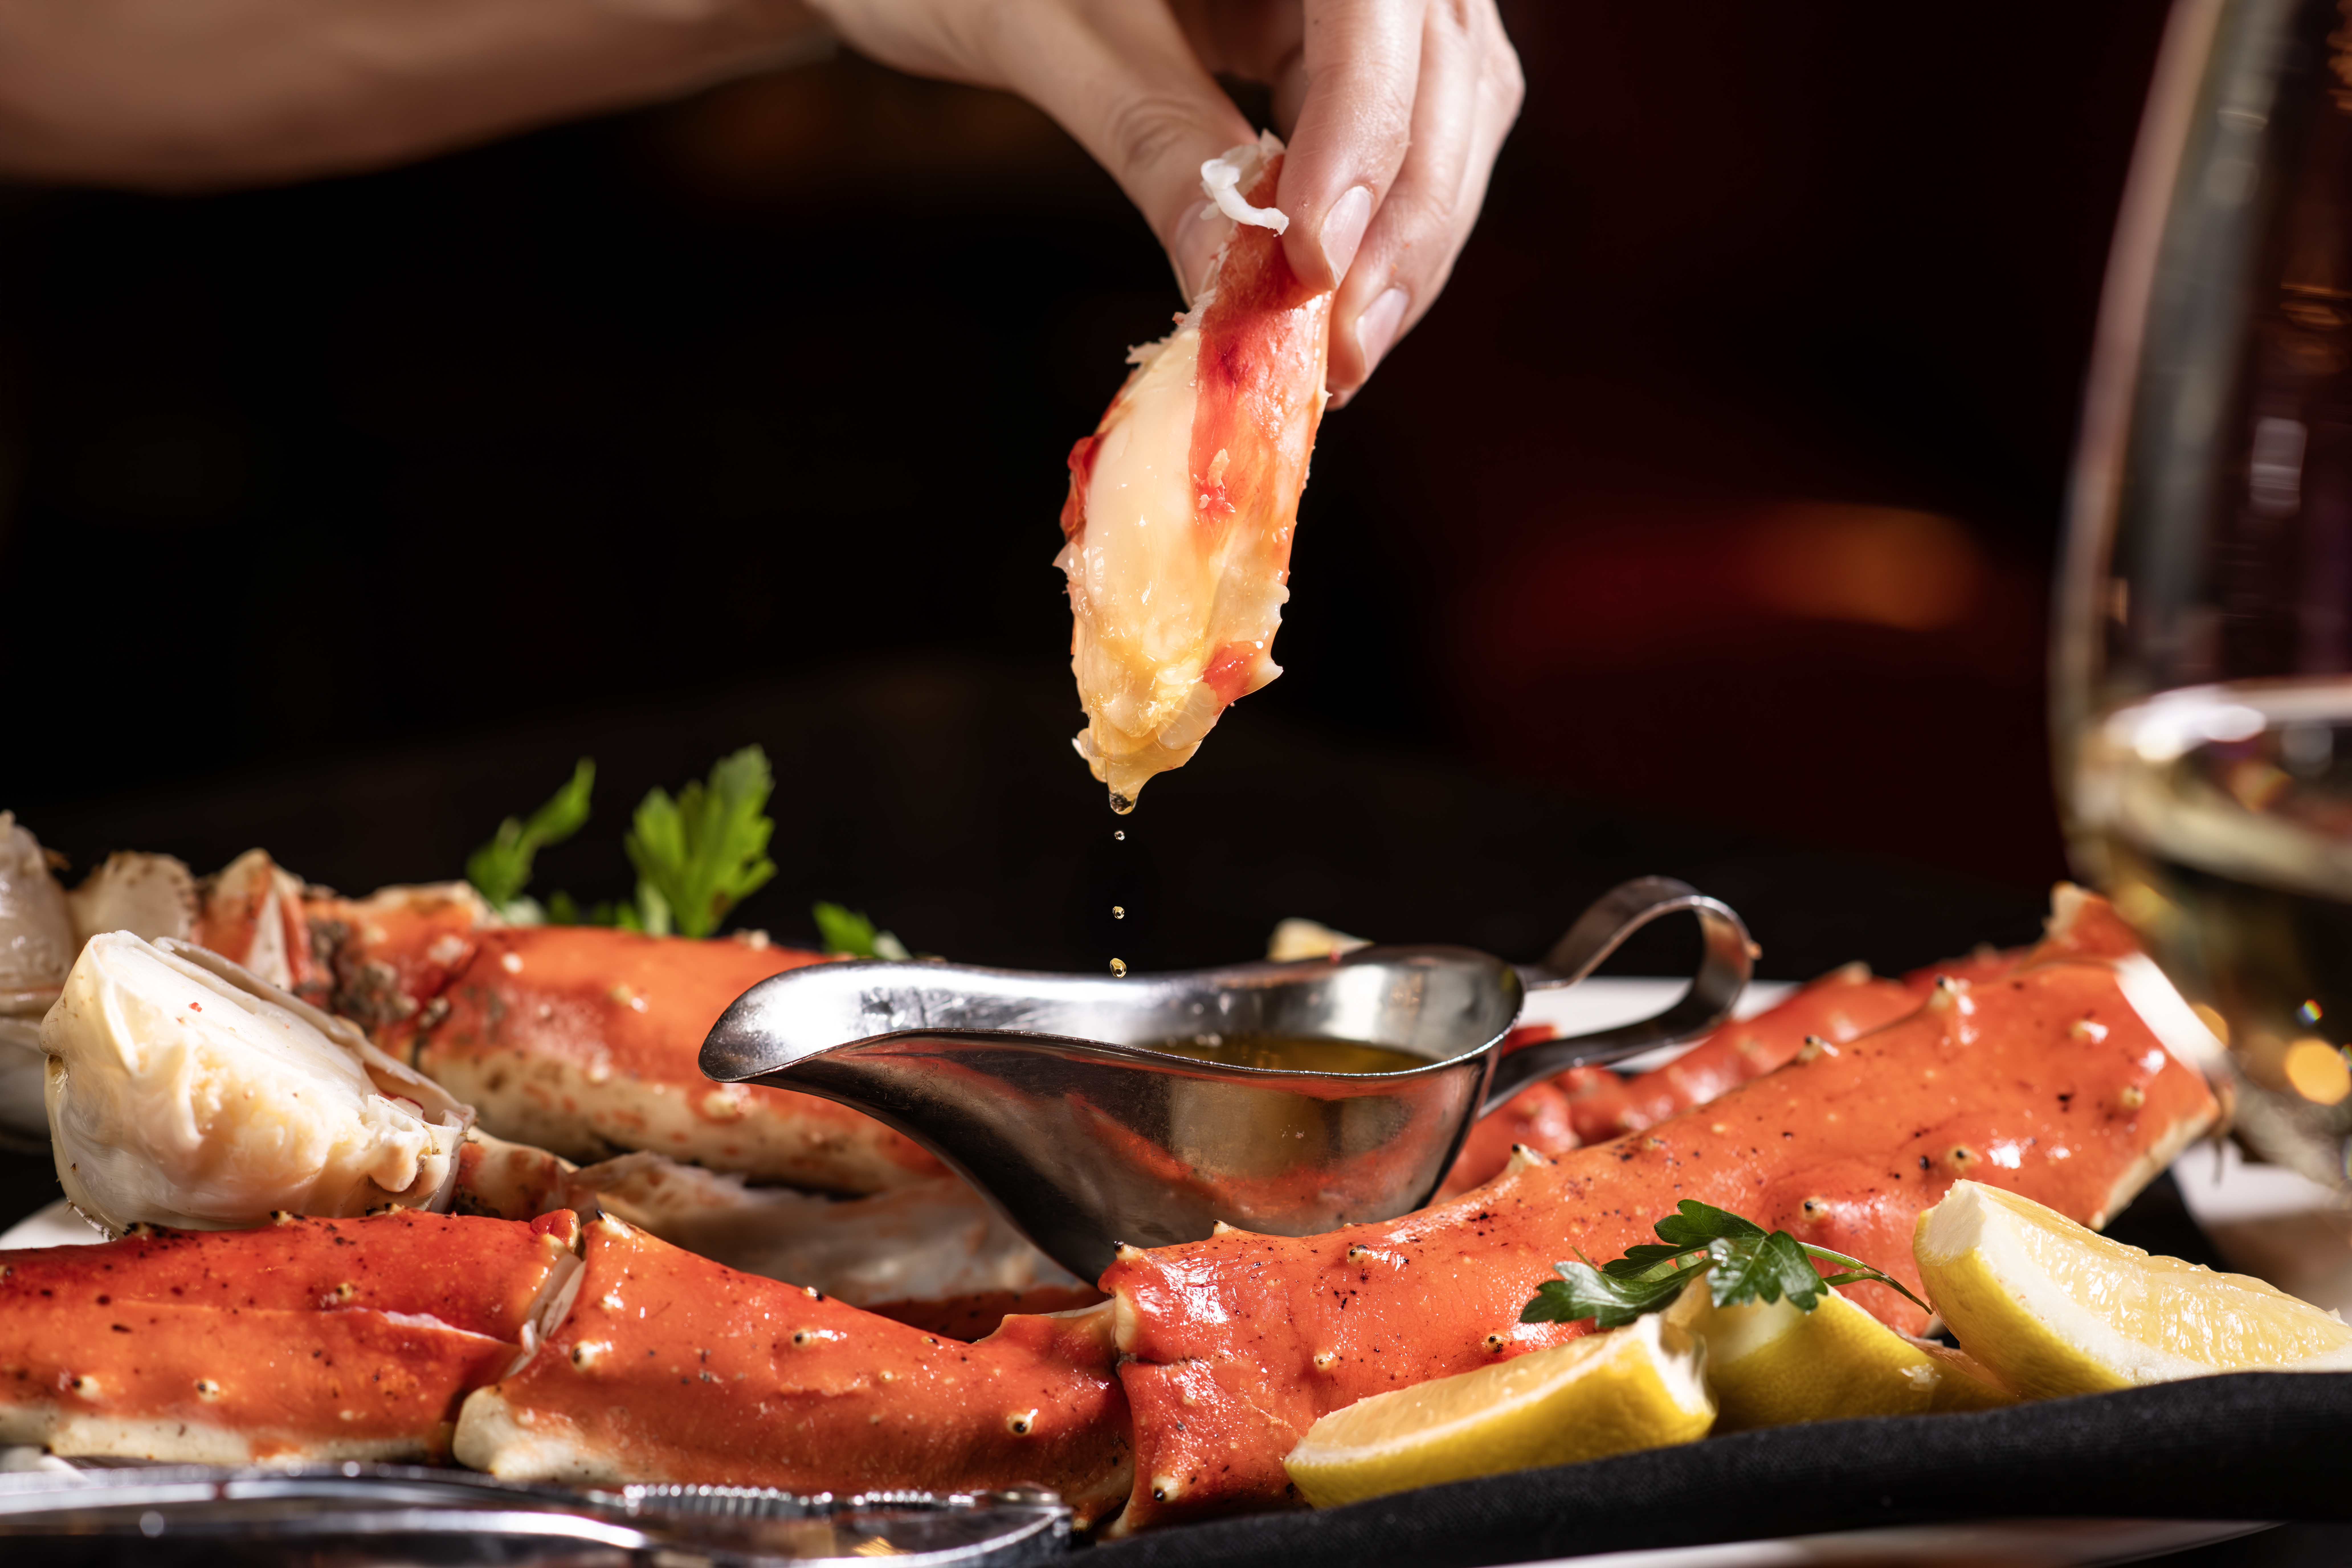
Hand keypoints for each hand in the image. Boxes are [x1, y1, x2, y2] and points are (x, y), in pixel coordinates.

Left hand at [807, 0, 1523, 400]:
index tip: (1318, 262)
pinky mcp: (1340, 42)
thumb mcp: (1055, 37)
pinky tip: (1330, 307)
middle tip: (1346, 352)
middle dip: (1406, 219)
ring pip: (1451, 110)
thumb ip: (1159, 139)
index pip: (1381, 12)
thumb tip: (1238, 285)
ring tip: (1344, 353)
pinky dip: (1375, 225)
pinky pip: (1400, 133)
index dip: (1368, 133)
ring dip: (1408, 241)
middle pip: (1444, 70)